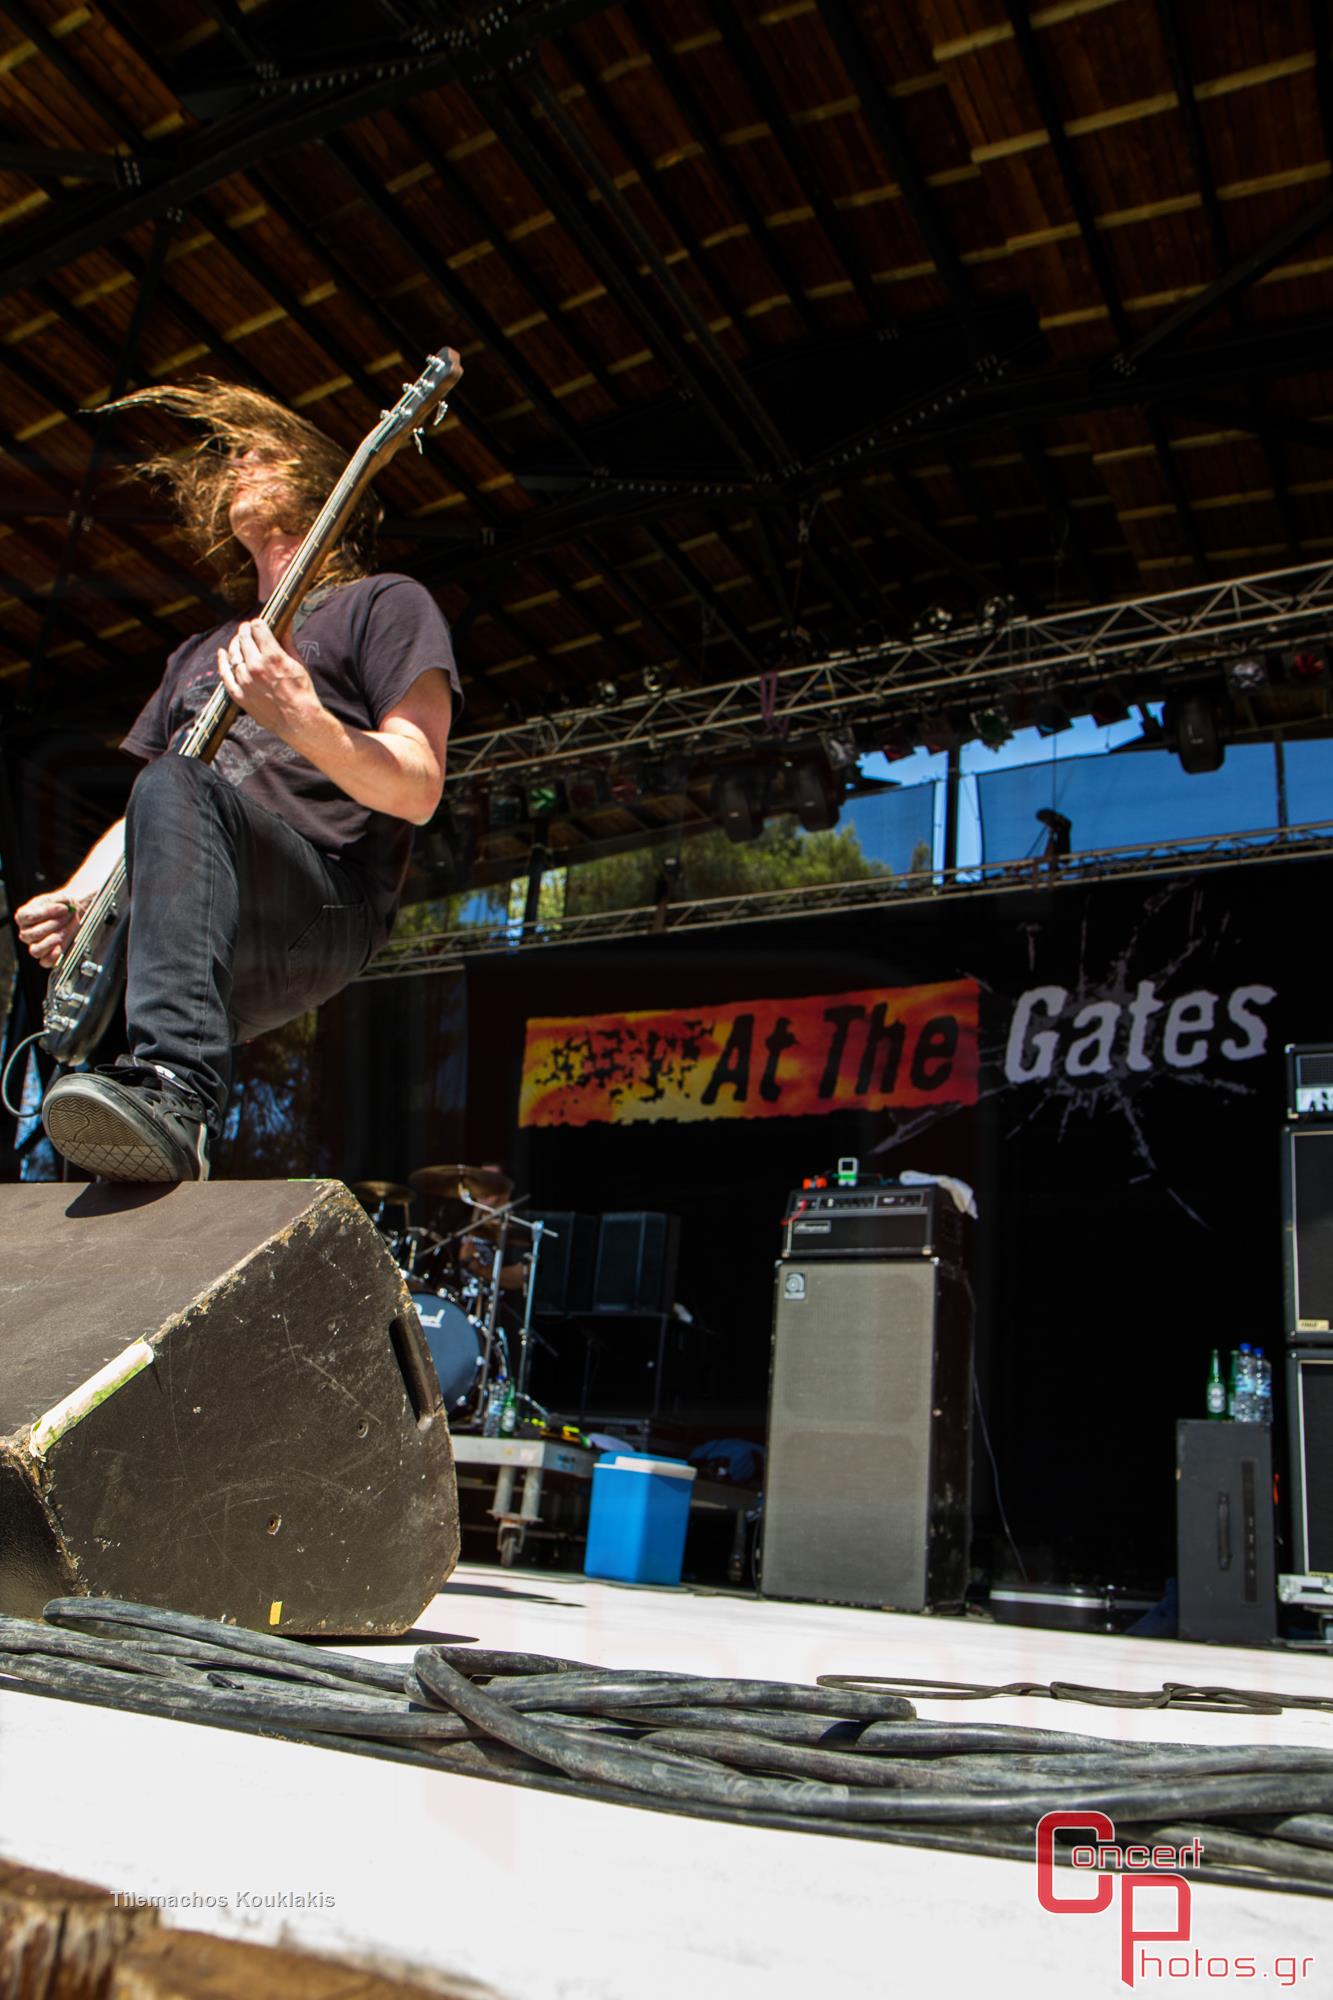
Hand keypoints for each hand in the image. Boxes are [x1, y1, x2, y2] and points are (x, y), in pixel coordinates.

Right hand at [14, 890, 81, 968]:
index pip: (28, 917)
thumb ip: (59, 900)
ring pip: (35, 950)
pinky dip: (52, 957)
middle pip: (33, 934)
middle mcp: (26, 932)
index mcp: (23, 917)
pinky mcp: (46, 956)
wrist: (72, 916)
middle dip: (54, 925)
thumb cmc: (61, 907)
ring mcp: (34, 945)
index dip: (47, 912)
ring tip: (63, 933)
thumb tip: (64, 905)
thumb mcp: (59, 898)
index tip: (64, 908)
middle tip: (67, 918)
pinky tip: (59, 949)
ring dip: (52, 941)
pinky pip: (45, 962)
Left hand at [216, 618, 323, 745]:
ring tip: (239, 641)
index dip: (258, 623)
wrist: (299, 720)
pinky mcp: (240, 695)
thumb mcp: (298, 663)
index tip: (258, 623)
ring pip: (233, 654)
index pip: (258, 628)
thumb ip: (288, 643)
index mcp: (273, 656)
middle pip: (244, 639)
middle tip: (247, 629)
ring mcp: (245, 681)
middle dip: (245, 630)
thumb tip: (285, 625)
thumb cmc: (302, 692)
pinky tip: (221, 654)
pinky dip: (222, 662)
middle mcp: (256, 667)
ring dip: (235, 644)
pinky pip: (225, 675)